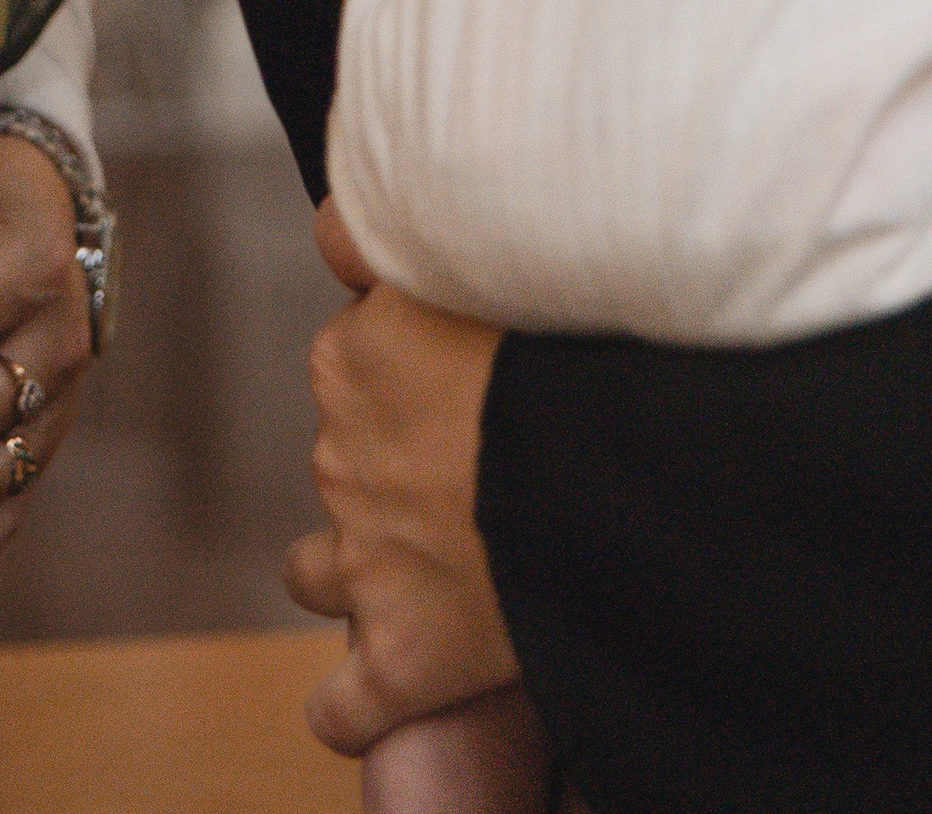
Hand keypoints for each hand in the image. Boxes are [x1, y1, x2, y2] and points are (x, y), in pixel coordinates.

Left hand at [289, 202, 522, 758]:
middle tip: (475, 466)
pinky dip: (355, 702)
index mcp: (354, 356)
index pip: (352, 355)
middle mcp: (344, 454)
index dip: (402, 368)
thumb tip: (331, 230)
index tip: (454, 379)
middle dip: (392, 463)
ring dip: (353, 568)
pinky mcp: (403, 656)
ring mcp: (367, 560)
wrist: (611, 467)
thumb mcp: (476, 247)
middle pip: (346, 457)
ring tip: (422, 567)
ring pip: (319, 567)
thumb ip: (390, 232)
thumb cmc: (565, 343)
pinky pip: (345, 702)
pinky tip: (373, 692)